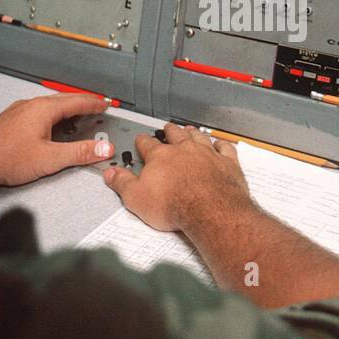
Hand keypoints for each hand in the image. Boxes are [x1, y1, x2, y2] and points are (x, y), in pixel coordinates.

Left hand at [0, 93, 114, 195]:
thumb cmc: (4, 157)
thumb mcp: (49, 159)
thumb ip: (79, 153)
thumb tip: (103, 148)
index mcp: (43, 109)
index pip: (77, 101)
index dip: (94, 103)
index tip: (105, 104)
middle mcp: (31, 105)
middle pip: (64, 100)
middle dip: (82, 103)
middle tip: (95, 107)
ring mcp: (19, 111)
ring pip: (49, 106)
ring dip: (66, 109)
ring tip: (77, 117)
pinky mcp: (11, 120)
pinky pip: (38, 112)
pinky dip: (52, 116)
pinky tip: (50, 127)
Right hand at [102, 123, 258, 231]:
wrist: (209, 210)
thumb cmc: (176, 205)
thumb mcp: (136, 198)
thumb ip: (122, 183)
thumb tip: (111, 174)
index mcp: (160, 156)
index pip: (147, 143)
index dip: (142, 141)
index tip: (141, 140)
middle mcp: (184, 149)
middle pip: (175, 134)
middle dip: (169, 131)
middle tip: (166, 129)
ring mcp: (207, 154)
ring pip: (198, 136)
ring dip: (192, 133)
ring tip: (189, 130)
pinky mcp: (226, 163)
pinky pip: (225, 147)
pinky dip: (221, 144)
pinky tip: (220, 144)